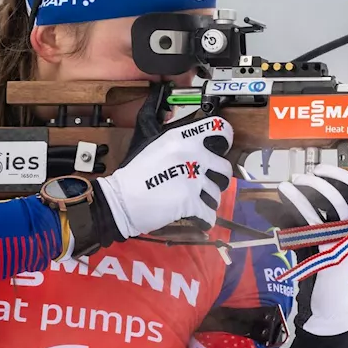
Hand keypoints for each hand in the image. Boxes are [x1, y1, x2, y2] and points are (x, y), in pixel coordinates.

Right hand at [96, 115, 232, 237]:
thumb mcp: (158, 147)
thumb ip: (182, 144)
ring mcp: (192, 179)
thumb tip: (204, 145)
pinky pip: (209, 214)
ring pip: (218, 193)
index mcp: (182, 138)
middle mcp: (191, 155)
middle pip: (225, 168)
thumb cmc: (137, 175)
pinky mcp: (190, 202)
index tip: (224, 148)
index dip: (227, 139)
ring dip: (209, 200)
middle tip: (204, 185)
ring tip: (193, 202)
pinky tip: (195, 218)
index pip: (219, 128)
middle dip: (218, 179)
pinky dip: (204, 219)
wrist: (121, 201)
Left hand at [264, 165, 347, 336]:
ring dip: (310, 186)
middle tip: (304, 175)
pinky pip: (314, 219)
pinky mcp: (331, 250)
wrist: (333, 305)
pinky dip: (299, 203)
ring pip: (332, 203)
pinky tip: (286, 195)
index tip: (324, 170)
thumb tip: (300, 191)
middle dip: (325, 178)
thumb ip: (324, 219)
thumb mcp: (335, 242)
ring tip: (292, 182)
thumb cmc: (331, 272)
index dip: (346, 177)